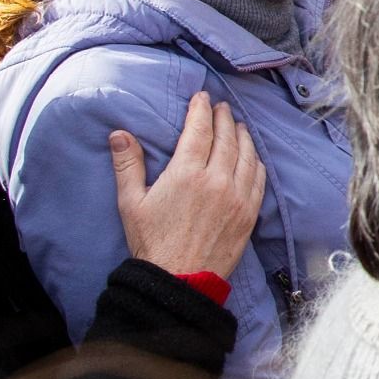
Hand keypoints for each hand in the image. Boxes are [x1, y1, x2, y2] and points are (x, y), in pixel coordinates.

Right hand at [111, 93, 266, 287]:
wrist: (180, 280)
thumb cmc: (152, 243)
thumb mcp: (131, 203)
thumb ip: (128, 165)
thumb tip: (119, 134)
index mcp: (186, 174)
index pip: (199, 130)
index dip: (201, 110)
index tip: (201, 98)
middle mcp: (217, 180)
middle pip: (226, 137)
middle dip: (223, 118)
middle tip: (220, 107)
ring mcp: (237, 196)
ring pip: (247, 154)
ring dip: (243, 136)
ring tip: (237, 125)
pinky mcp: (250, 213)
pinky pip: (258, 178)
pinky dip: (256, 161)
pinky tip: (252, 156)